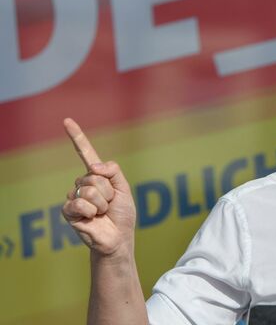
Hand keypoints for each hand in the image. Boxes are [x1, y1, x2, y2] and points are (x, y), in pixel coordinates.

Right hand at [61, 118, 136, 257]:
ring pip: (88, 189)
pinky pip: (79, 203)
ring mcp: (74, 196)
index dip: (76, 137)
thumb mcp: (124, 188)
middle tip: (110, 205)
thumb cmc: (122, 214)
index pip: (85, 153)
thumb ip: (113, 171)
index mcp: (97, 176)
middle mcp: (83, 183)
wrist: (118, 238)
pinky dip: (91, 212)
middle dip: (108, 192)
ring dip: (101, 203)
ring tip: (102, 213)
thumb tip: (93, 166)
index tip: (66, 120)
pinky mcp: (68, 211)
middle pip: (94, 176)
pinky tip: (92, 218)